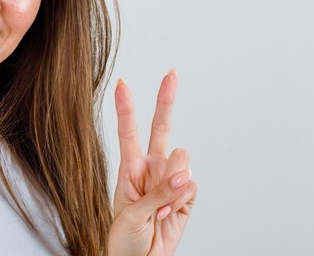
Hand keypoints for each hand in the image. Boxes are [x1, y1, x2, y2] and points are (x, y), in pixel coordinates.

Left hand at [107, 70, 196, 255]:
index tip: (121, 84)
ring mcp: (169, 181)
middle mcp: (151, 169)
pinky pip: (192, 186)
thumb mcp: (132, 215)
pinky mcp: (185, 196)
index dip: (126, 108)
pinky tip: (170, 213)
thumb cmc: (125, 239)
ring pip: (182, 160)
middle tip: (171, 75)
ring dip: (173, 182)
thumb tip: (184, 175)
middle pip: (161, 128)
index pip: (128, 132)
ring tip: (160, 206)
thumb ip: (158, 193)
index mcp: (130, 169)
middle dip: (166, 100)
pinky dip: (182, 200)